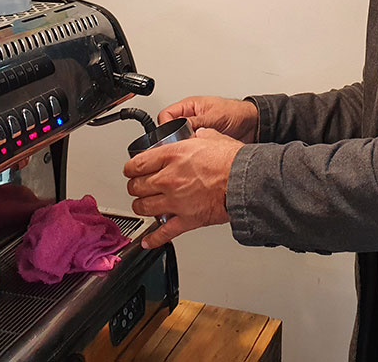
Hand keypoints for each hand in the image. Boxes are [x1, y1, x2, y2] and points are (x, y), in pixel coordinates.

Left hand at [123, 128, 243, 248]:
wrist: (247, 181)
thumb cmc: (233, 161)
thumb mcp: (212, 137)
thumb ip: (197, 137)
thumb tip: (195, 136)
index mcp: (173, 156)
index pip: (137, 164)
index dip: (130, 168)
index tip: (131, 170)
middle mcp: (169, 179)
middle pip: (136, 186)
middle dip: (135, 187)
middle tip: (138, 186)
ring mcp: (175, 201)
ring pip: (143, 208)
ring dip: (140, 207)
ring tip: (143, 205)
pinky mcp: (186, 220)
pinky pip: (163, 233)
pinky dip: (153, 238)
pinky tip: (147, 240)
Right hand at [158, 95, 258, 143]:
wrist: (252, 125)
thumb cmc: (236, 113)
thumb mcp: (214, 116)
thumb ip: (196, 121)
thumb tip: (180, 127)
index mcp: (189, 106)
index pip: (166, 115)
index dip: (165, 126)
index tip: (169, 136)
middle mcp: (190, 118)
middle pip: (169, 129)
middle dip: (172, 139)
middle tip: (179, 145)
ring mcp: (195, 130)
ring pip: (179, 140)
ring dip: (183, 146)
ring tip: (190, 149)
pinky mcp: (201, 142)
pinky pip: (189, 148)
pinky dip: (191, 152)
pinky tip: (197, 154)